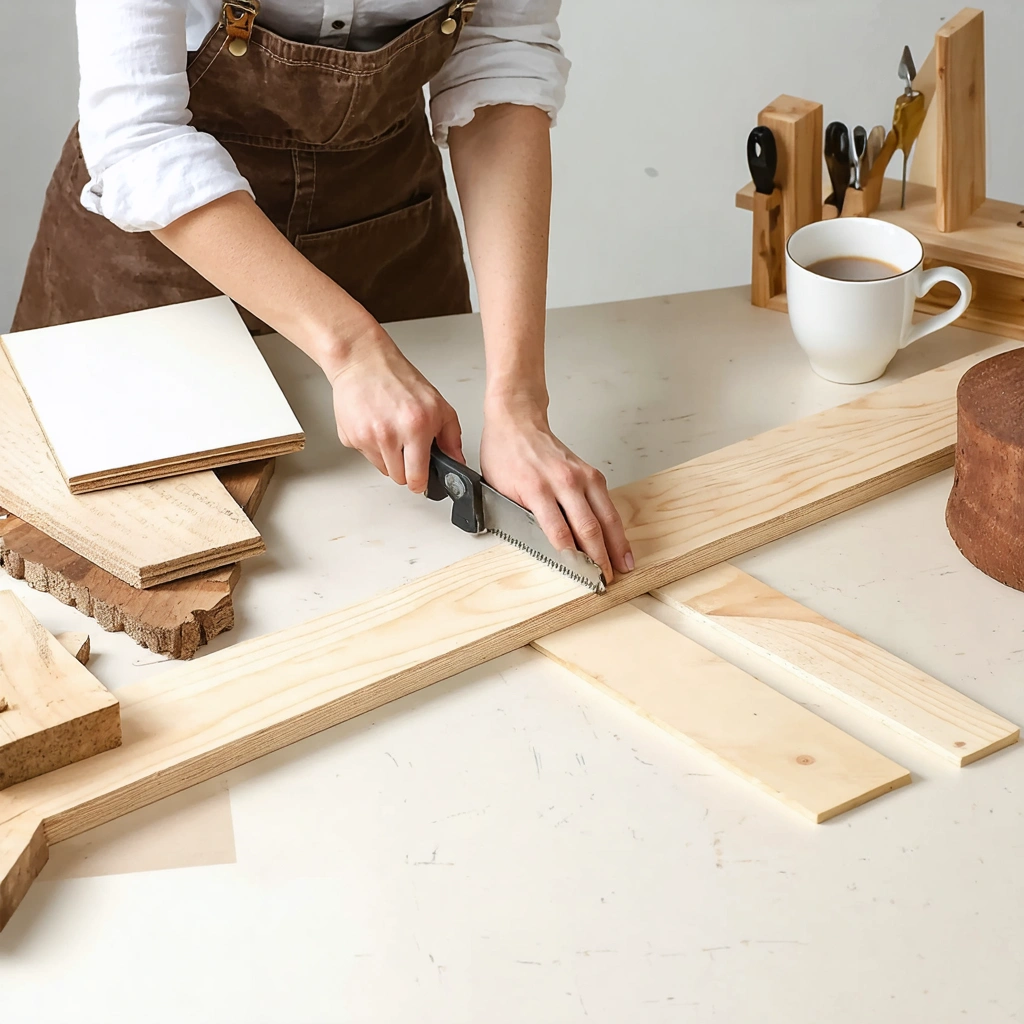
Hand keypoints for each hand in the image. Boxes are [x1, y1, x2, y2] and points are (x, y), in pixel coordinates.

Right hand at [328, 323, 463, 491]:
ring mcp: (367, 438)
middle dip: (406, 469)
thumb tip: (457, 461)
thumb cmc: (398, 379)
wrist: (362, 362)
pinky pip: (366, 456)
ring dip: (389, 458)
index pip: (417, 477)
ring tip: (391, 432)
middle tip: (408, 449)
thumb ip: (451, 436)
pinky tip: (376, 426)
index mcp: (415, 427)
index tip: (422, 480)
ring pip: (382, 469)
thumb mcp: (437, 404)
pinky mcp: (349, 437)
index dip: (421, 482)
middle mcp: (389, 435)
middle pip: (398, 478)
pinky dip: (372, 447)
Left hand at [480, 397, 633, 584]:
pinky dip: (615, 524)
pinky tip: (620, 539)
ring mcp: (581, 476)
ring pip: (606, 516)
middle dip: (599, 557)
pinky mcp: (591, 473)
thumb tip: (535, 544)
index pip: (558, 531)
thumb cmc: (506, 454)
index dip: (571, 556)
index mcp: (536, 488)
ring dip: (616, 543)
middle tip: (605, 579)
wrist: (517, 421)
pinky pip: (608, 503)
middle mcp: (563, 481)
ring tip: (624, 564)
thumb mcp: (498, 489)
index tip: (579, 574)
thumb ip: (517, 517)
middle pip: (588, 526)